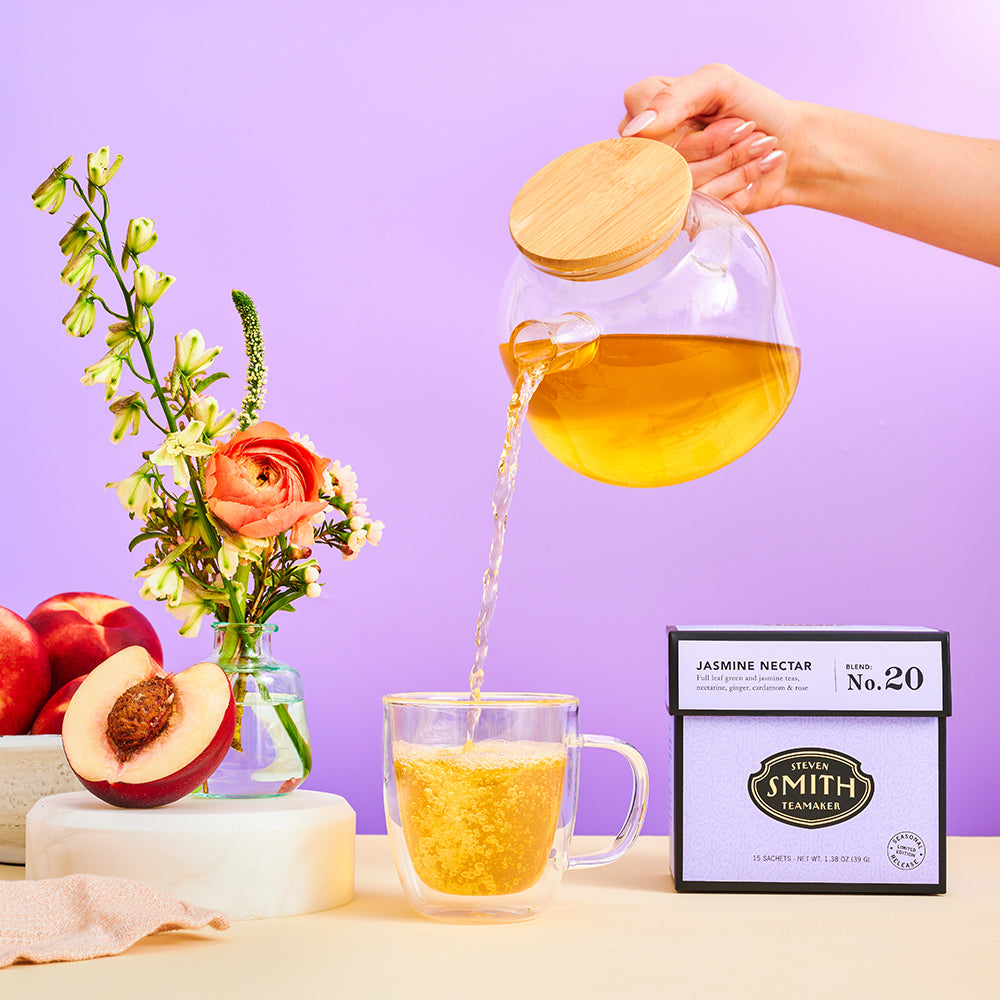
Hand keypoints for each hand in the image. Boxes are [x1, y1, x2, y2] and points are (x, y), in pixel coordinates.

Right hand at [618, 64, 800, 213]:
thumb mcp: (718, 84)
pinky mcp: (685, 210)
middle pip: (666, 163)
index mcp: (646, 110)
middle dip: (717, 146)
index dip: (687, 133)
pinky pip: (701, 209)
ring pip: (686, 187)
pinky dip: (735, 190)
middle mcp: (647, 148)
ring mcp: (664, 183)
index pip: (641, 132)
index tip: (723, 117)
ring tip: (754, 149)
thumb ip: (675, 97)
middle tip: (746, 129)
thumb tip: (636, 129)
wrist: (788, 144)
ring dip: (733, 165)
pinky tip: (749, 176)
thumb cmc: (753, 107)